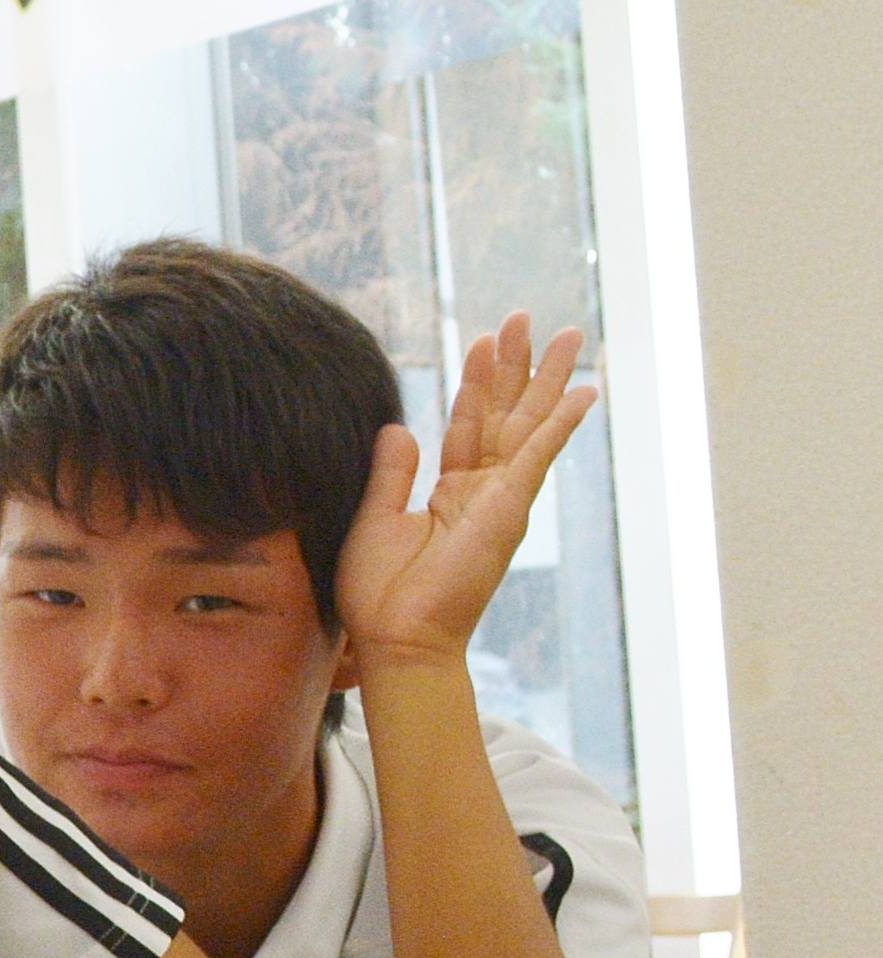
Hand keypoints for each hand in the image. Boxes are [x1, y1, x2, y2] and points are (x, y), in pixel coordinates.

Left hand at [337, 313, 596, 676]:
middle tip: (530, 318)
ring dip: (544, 379)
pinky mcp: (507, 511)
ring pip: (527, 424)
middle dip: (518, 366)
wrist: (397, 639)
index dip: (478, 381)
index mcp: (453, 492)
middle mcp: (484, 491)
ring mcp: (501, 500)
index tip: (485, 339)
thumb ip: (393, 472)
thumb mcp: (375, 516)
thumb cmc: (383, 592)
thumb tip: (400, 427)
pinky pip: (535, 458)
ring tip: (564, 334)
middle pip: (506, 413)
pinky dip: (558, 425)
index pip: (470, 422)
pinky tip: (581, 394)